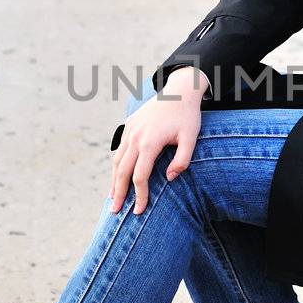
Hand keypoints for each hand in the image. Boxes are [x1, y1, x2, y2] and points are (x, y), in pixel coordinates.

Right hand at [109, 68, 208, 215]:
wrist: (179, 90)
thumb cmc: (187, 116)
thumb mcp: (191, 138)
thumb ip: (182, 160)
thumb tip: (168, 179)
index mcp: (149, 142)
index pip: (140, 176)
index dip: (139, 195)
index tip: (139, 211)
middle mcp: (135, 137)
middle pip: (122, 171)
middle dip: (118, 193)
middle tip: (114, 212)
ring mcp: (129, 130)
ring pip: (116, 160)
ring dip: (113, 181)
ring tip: (112, 198)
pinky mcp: (129, 125)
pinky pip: (119, 150)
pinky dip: (116, 166)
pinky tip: (116, 176)